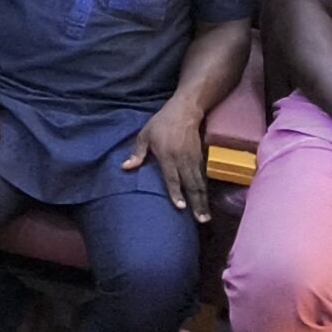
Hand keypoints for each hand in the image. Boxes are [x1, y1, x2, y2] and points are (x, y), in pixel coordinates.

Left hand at [122, 103, 211, 220]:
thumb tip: (125, 168)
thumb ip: (137, 153)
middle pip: (191, 185)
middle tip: (201, 220)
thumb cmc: (161, 124)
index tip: (181, 207)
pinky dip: (205, 191)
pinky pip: (204, 177)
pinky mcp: (201, 158)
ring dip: (203, 200)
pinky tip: (206, 202)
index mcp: (167, 156)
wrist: (185, 111)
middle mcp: (183, 160)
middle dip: (196, 203)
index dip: (176, 193)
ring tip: (206, 217)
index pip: (172, 178)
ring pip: (200, 183)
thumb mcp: (145, 135)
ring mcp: (194, 159)